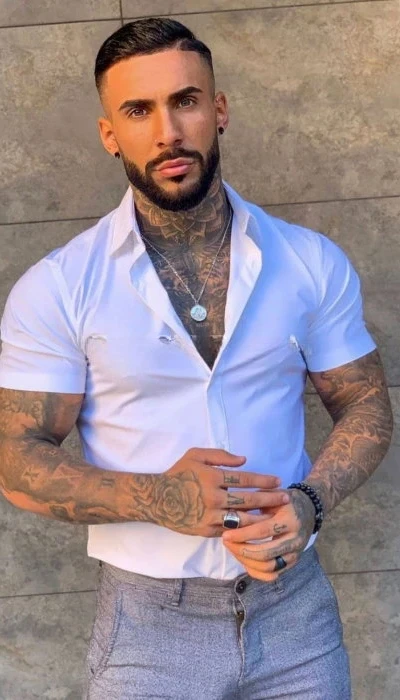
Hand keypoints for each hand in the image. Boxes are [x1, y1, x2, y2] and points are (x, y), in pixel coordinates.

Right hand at [152, 448, 289, 536]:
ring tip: (276, 516)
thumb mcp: (195, 455)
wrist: (157, 499)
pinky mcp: (206, 531)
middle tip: (285, 498)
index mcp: (212, 477)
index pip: (244, 479)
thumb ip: (220, 455)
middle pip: (248, 499)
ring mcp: (209, 516)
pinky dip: (244, 531)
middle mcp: (212, 497)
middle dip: (269, 499)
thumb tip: (244, 460)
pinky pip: (230, 532)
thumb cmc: (178, 474)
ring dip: (261, 517)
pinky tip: (256, 529)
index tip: (277, 481)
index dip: (263, 480)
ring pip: (242, 519)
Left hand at [222, 489, 314, 580]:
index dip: (242, 535)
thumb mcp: (271, 495)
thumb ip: (253, 504)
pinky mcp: (292, 562)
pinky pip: (273, 575)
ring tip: (234, 550)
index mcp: (290, 520)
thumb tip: (229, 516)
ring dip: (247, 562)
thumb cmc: (285, 499)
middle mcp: (295, 539)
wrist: (309, 508)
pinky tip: (244, 561)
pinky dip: (256, 571)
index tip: (225, 535)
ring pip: (269, 567)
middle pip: (265, 554)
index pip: (263, 531)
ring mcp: (295, 553)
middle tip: (227, 543)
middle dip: (242, 551)